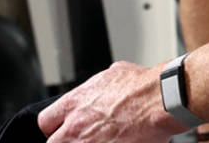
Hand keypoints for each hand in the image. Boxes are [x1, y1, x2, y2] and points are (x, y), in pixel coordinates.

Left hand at [37, 60, 187, 142]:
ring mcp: (89, 142)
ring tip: (102, 139)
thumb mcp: (115, 72)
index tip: (62, 128)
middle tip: (82, 137)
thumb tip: (101, 86)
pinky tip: (118, 141)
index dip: (54, 126)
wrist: (163, 99)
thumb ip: (99, 84)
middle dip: (66, 140)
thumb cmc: (144, 85)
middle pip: (54, 142)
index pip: (45, 121)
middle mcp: (76, 124)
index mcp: (74, 102)